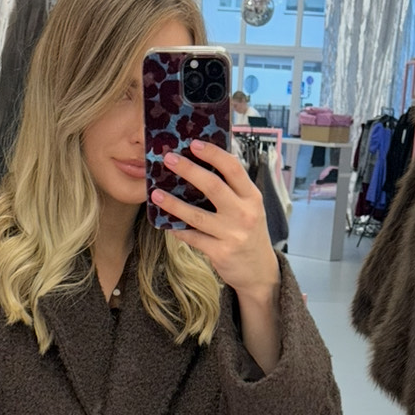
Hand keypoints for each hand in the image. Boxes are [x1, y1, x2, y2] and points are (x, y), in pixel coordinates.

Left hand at [151, 140, 280, 300]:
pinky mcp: (220, 252)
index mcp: (252, 197)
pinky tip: (166, 223)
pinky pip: (193, 237)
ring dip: (173, 203)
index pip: (233, 168)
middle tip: (168, 159)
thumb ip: (233, 189)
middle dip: (188, 170)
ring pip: (196, 215)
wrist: (259, 271)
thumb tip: (204, 163)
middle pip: (213, 186)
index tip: (194, 143)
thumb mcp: (250, 207)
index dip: (213, 153)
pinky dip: (178, 230)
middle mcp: (244, 213)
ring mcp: (232, 234)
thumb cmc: (249, 233)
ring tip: (155, 193)